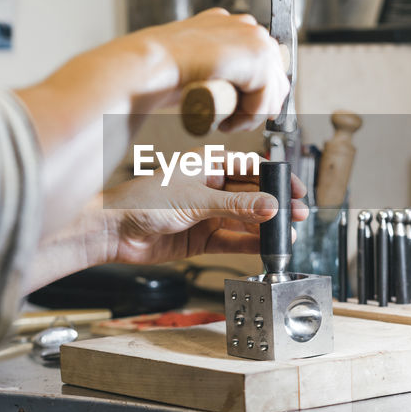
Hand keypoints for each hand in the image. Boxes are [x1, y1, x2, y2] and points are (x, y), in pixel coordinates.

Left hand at [101, 165, 308, 264]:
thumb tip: (271, 206)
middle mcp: (209, 187)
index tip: (296, 191)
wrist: (112, 230)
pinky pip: (231, 240)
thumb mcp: (196, 200)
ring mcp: (205, 214)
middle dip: (275, 206)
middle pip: (252, 196)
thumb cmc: (142, 200)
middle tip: (298, 216)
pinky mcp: (199, 238)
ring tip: (286, 236)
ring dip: (264, 228)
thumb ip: (237, 205)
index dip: (276, 180)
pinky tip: (264, 247)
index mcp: (208, 164)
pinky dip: (248, 244)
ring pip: (244, 220)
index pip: (252, 168)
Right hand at [136, 8, 288, 131]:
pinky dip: (249, 118)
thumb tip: (227, 84)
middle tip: (237, 122)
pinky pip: (265, 100)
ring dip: (253, 114)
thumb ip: (213, 64)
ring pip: (271, 89)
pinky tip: (228, 123)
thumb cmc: (163, 67)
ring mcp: (255, 39)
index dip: (259, 89)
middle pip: (273, 73)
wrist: (153, 64)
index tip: (246, 110)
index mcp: (232, 24)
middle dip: (259, 103)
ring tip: (229, 125)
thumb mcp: (196, 63)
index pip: (262, 59)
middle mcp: (247, 27)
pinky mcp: (258, 58)